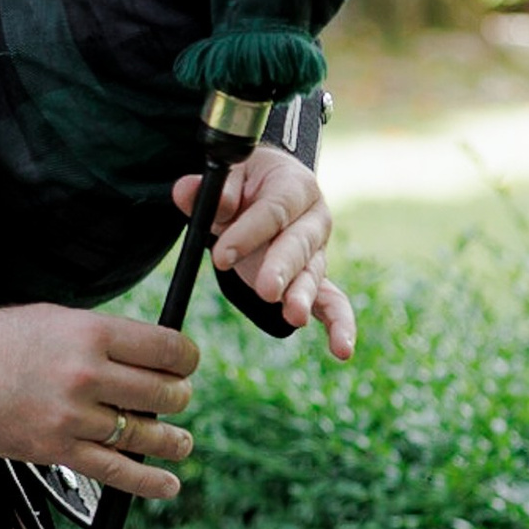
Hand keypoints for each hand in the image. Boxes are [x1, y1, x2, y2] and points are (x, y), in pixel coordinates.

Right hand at [0, 302, 199, 501]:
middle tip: (174, 399)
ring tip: (180, 443)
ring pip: (144, 434)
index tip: (187, 365)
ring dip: (171, 441)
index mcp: (89, 333)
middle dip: (177, 398)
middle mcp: (85, 374)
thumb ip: (102, 337)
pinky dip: (148, 482)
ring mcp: (71, 416)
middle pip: (163, 393)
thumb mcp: (55, 318)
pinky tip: (167, 484)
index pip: (166, 349)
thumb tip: (146, 356)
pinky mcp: (54, 450)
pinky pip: (115, 471)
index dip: (186, 360)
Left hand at [172, 144, 357, 360]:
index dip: (249, 232)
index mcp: (295, 186)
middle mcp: (314, 220)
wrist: (263, 192)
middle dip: (281, 268)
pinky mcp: (314, 281)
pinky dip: (339, 325)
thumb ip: (211, 188)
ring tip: (293, 316)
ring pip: (311, 275)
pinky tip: (341, 350)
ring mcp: (317, 253)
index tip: (221, 256)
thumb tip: (187, 192)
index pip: (274, 210)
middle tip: (265, 290)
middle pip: (299, 244)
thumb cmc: (244, 185)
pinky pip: (332, 303)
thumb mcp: (226, 177)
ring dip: (302, 296)